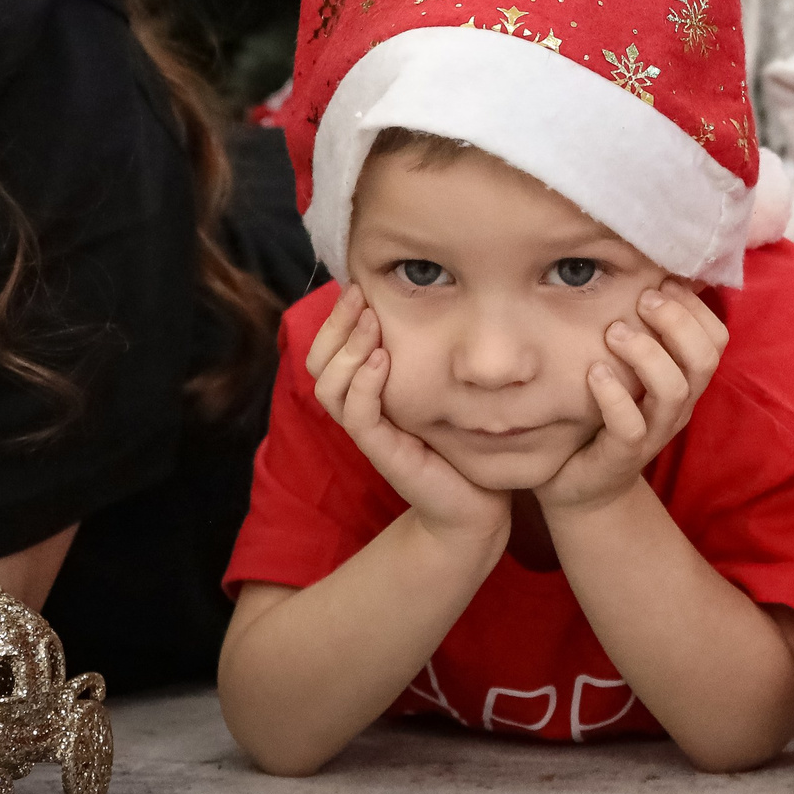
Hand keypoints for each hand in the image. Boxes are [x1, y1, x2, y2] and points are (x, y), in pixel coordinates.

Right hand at [307, 287, 507, 546]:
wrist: (474, 507)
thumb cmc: (461, 444)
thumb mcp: (442, 392)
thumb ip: (427, 357)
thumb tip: (432, 304)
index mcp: (368, 395)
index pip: (328, 353)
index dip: (336, 320)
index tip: (357, 286)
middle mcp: (362, 413)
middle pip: (318, 366)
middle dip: (335, 325)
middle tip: (357, 294)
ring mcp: (372, 435)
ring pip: (331, 388)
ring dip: (348, 349)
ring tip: (371, 321)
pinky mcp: (386, 455)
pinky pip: (360, 417)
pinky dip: (365, 386)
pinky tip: (383, 360)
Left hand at [533, 280, 727, 514]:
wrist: (581, 484)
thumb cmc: (603, 413)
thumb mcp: (628, 368)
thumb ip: (641, 331)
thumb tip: (643, 272)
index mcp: (686, 380)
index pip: (716, 337)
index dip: (693, 306)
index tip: (660, 283)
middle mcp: (679, 405)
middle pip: (705, 357)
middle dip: (676, 320)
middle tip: (640, 300)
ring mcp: (655, 432)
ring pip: (674, 388)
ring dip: (646, 352)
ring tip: (614, 333)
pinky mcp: (624, 455)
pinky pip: (630, 425)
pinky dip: (614, 394)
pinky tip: (594, 372)